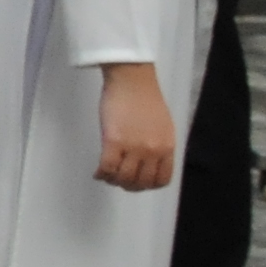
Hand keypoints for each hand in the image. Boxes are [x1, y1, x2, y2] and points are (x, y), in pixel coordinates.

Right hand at [98, 61, 176, 190]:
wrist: (132, 81)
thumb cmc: (146, 99)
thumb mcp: (163, 127)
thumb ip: (158, 145)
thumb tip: (147, 160)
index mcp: (167, 147)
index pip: (161, 179)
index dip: (147, 186)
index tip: (137, 181)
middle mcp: (153, 151)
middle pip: (141, 182)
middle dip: (128, 186)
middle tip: (119, 180)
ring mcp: (133, 147)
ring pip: (123, 178)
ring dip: (113, 180)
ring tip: (107, 174)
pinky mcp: (114, 142)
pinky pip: (107, 168)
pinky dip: (101, 174)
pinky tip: (98, 171)